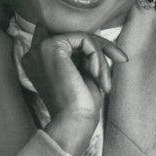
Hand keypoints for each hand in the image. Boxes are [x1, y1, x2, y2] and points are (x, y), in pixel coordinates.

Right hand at [21, 23, 126, 155]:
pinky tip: (96, 75)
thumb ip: (82, 54)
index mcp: (38, 61)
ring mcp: (41, 48)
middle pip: (76, 36)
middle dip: (101, 47)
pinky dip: (97, 56)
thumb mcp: (82, 73)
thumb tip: (95, 34)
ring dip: (101, 56)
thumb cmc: (79, 105)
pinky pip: (84, 39)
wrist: (73, 121)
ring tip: (104, 79)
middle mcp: (35, 52)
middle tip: (121, 58)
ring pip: (82, 37)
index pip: (67, 39)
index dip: (89, 45)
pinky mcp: (52, 46)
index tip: (113, 55)